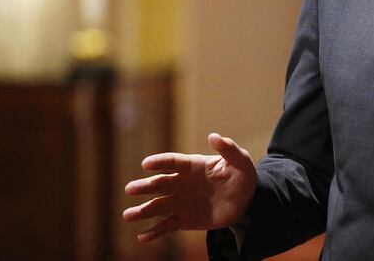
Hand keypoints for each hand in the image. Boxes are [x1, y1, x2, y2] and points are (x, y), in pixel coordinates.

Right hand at [123, 133, 257, 241]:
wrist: (246, 200)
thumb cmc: (241, 175)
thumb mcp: (240, 160)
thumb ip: (228, 149)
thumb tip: (214, 136)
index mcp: (193, 166)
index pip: (173, 162)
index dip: (160, 162)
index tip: (146, 164)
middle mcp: (182, 183)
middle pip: (160, 184)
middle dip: (144, 186)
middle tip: (130, 189)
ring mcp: (182, 202)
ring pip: (159, 206)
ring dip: (143, 211)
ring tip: (127, 215)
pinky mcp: (185, 220)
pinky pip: (167, 226)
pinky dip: (155, 232)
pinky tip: (142, 237)